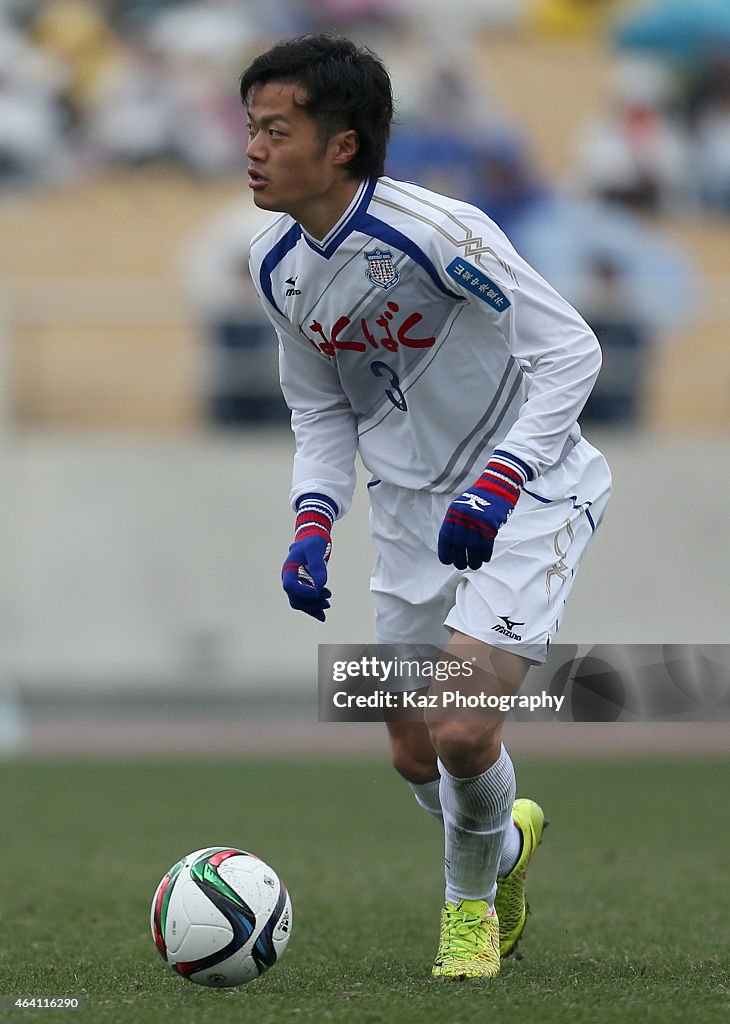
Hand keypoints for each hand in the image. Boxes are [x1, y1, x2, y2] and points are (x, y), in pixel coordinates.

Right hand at [281, 494, 336, 620]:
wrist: (313, 539)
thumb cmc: (313, 541)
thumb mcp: (315, 549)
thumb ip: (317, 566)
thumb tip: (320, 586)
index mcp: (288, 569)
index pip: (290, 586)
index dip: (303, 592)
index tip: (318, 592)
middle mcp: (289, 578)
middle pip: (295, 598)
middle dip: (311, 601)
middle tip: (328, 596)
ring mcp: (295, 584)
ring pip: (300, 603)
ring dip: (313, 606)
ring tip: (328, 603)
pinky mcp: (303, 587)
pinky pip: (304, 602)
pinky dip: (313, 608)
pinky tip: (322, 614)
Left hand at [437, 451, 529, 569]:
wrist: (498, 484)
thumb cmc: (481, 498)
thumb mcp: (463, 506)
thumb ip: (457, 522)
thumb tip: (453, 546)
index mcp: (453, 512)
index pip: (445, 537)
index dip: (445, 551)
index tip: (447, 561)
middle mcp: (463, 516)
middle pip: (458, 544)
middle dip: (459, 558)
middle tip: (462, 565)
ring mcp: (477, 519)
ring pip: (472, 546)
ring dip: (473, 559)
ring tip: (475, 565)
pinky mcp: (490, 522)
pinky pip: (486, 544)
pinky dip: (485, 554)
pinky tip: (485, 558)